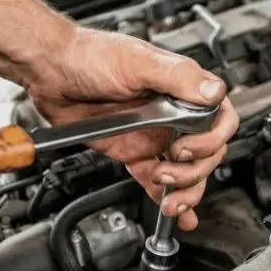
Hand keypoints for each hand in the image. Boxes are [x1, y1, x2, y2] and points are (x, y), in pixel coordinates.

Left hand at [28, 27, 239, 230]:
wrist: (51, 71)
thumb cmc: (90, 55)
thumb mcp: (138, 61)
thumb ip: (179, 77)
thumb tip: (214, 93)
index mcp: (181, 89)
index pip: (219, 120)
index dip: (212, 140)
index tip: (187, 148)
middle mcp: (172, 113)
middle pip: (207, 152)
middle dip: (195, 170)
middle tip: (169, 169)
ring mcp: (154, 134)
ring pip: (186, 170)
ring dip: (185, 190)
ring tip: (169, 199)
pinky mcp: (133, 151)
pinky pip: (154, 179)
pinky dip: (165, 197)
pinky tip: (177, 215)